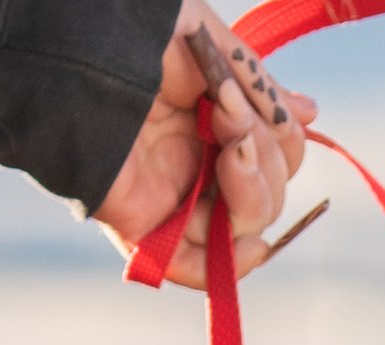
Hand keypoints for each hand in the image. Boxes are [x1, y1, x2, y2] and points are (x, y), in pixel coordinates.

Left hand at [96, 2, 320, 288]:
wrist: (73, 53)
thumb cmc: (134, 35)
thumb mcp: (211, 46)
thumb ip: (259, 84)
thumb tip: (311, 115)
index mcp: (214, 119)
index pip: (276, 155)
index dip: (280, 139)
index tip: (244, 102)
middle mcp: (198, 161)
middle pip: (266, 196)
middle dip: (265, 162)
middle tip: (231, 124)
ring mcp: (172, 197)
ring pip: (242, 231)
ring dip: (252, 196)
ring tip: (229, 155)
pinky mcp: (143, 227)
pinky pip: (190, 268)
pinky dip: (222, 269)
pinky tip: (247, 250)